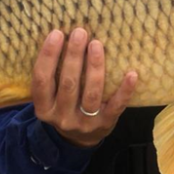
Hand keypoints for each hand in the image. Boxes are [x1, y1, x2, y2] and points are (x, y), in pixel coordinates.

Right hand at [31, 28, 137, 146]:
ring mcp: (85, 122)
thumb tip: (61, 36)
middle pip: (68, 84)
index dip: (48, 56)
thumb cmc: (64, 107)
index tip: (56, 33)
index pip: (42, 80)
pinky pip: (116, 106)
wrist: (79, 140)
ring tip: (96, 44)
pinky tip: (131, 74)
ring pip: (91, 93)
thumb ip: (53, 76)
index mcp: (44, 108)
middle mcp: (62, 117)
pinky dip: (125, 90)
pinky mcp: (106, 124)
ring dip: (94, 67)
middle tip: (80, 33)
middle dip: (73, 56)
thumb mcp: (50, 98)